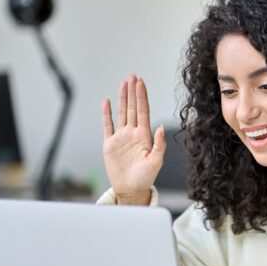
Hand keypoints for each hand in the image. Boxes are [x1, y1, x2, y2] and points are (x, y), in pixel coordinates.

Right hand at [101, 74, 165, 204]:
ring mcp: (121, 137)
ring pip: (121, 112)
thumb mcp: (156, 162)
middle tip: (133, 76)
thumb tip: (161, 128)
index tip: (141, 83)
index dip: (142, 97)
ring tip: (124, 83)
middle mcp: (133, 133)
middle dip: (133, 91)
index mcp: (145, 136)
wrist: (131, 189)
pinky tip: (107, 101)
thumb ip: (159, 145)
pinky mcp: (110, 144)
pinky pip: (107, 125)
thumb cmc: (145, 178)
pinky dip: (106, 113)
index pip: (143, 111)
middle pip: (132, 107)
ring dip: (122, 98)